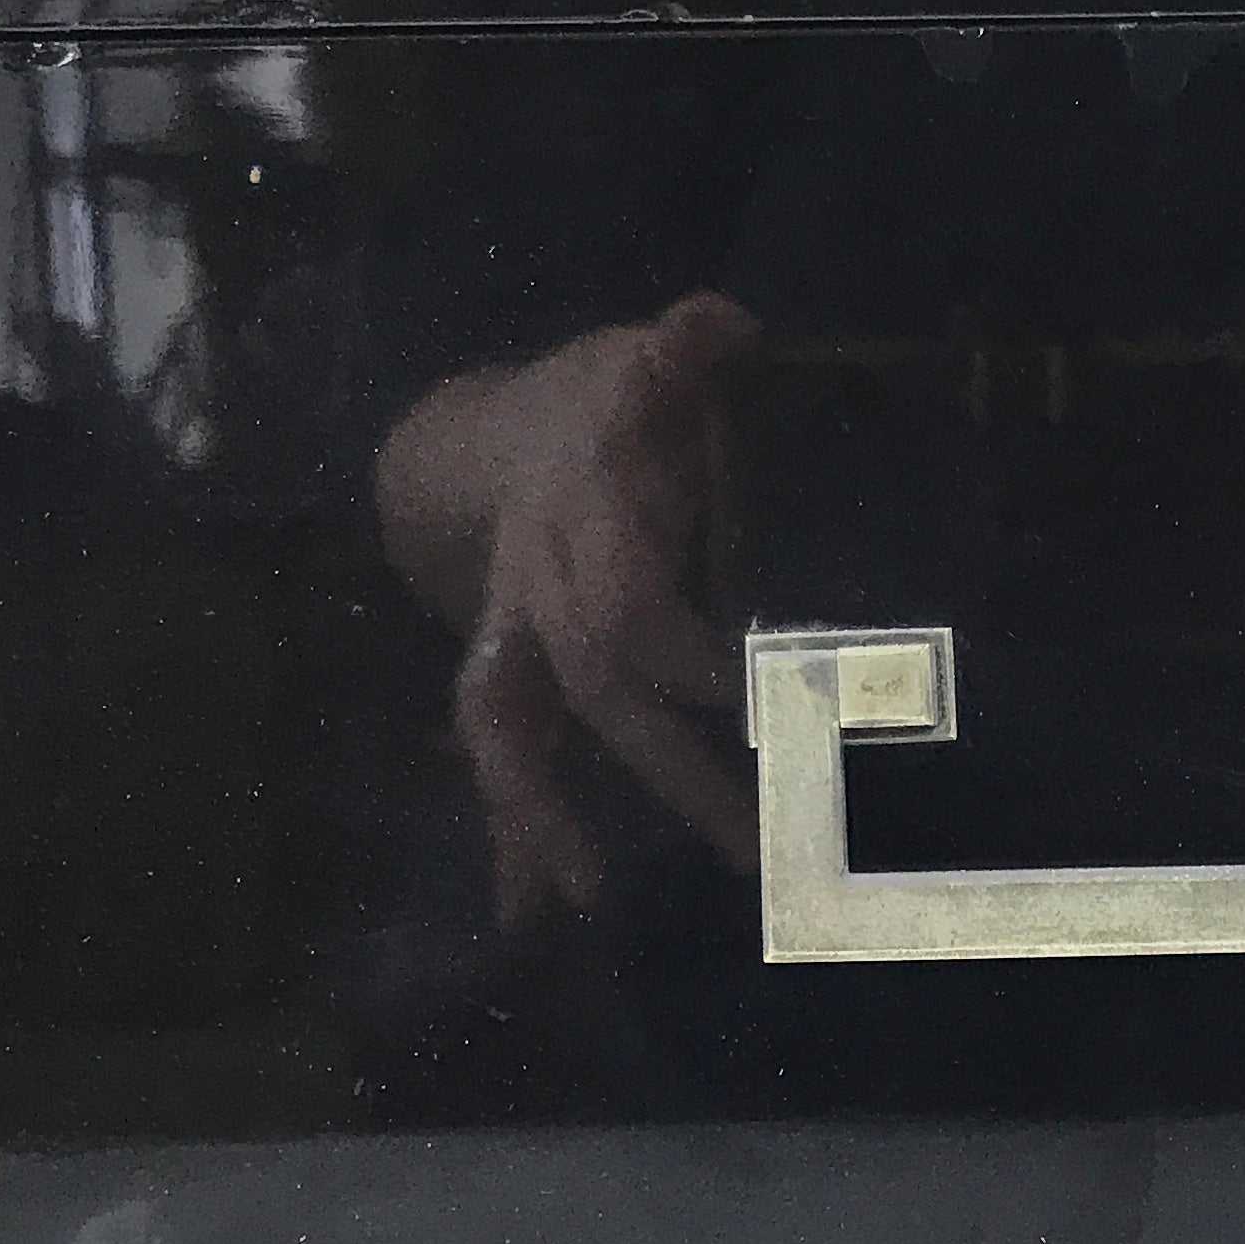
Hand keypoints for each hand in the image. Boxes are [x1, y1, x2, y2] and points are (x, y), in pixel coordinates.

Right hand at [373, 293, 758, 923]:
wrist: (488, 438)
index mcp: (581, 513)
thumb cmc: (599, 405)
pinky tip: (525, 920)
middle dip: (667, 768)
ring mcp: (511, 639)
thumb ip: (681, 351)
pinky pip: (500, 760)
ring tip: (585, 903)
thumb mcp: (639, 360)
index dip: (679, 647)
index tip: (751, 697)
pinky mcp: (507, 680)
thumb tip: (718, 323)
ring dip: (545, 819)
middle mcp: (535, 585)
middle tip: (756, 844)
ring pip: (515, 732)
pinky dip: (512, 839)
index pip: (625, 595)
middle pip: (591, 684)